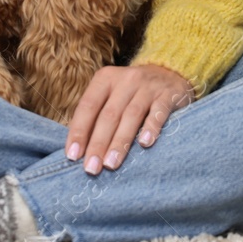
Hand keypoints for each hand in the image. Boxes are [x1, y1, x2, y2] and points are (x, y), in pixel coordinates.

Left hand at [65, 63, 194, 174]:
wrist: (169, 73)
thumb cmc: (131, 93)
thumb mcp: (112, 95)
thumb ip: (96, 116)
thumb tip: (78, 151)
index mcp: (105, 79)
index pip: (88, 106)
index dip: (79, 131)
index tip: (73, 156)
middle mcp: (126, 79)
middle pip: (109, 114)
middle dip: (98, 143)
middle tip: (91, 168)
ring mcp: (148, 86)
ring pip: (131, 116)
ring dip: (120, 142)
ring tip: (111, 164)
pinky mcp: (168, 95)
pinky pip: (158, 112)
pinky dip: (151, 128)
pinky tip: (145, 144)